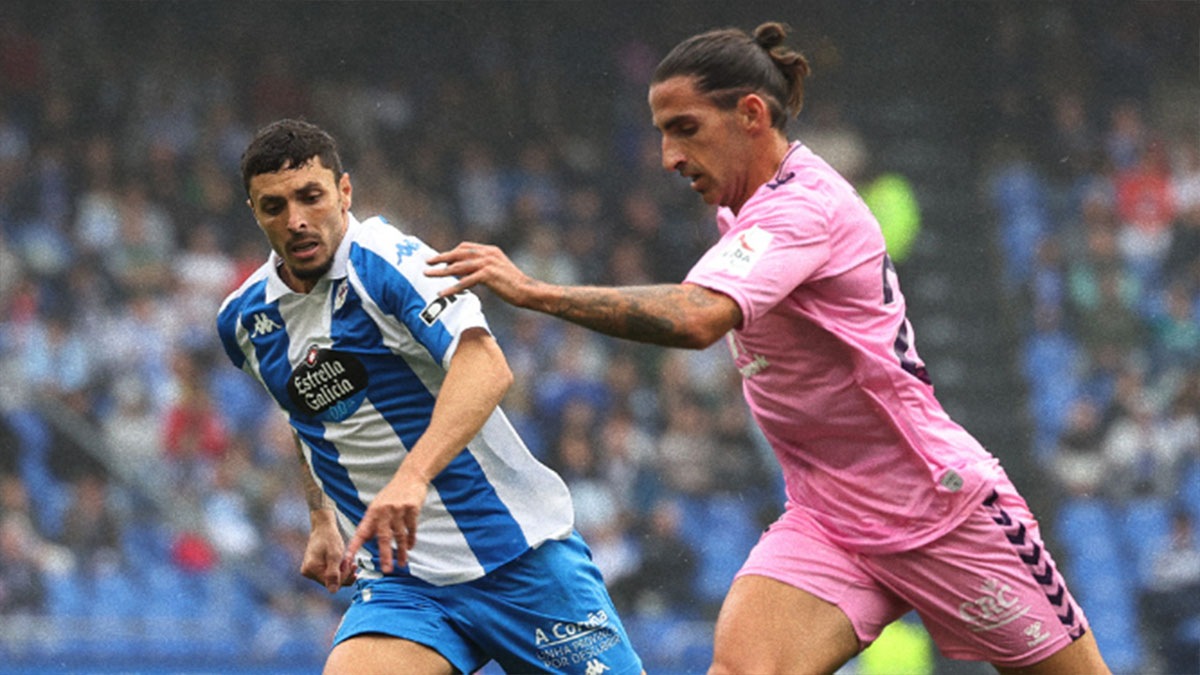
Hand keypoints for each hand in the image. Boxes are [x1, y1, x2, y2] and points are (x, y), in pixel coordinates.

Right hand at [300, 514, 356, 592]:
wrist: (323, 528)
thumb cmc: (329, 538)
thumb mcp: (335, 555)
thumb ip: (333, 574)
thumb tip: (333, 592)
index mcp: (311, 569)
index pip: (330, 583)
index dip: (343, 576)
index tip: (349, 563)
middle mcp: (308, 572)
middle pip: (331, 582)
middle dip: (344, 573)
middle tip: (350, 561)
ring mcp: (310, 571)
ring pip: (331, 579)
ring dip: (343, 572)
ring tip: (350, 562)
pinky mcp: (315, 568)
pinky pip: (329, 575)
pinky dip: (339, 571)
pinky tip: (347, 565)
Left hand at [342, 465, 428, 573]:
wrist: (410, 476)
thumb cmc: (392, 494)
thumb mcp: (377, 506)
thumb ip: (372, 523)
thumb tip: (364, 541)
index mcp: (372, 513)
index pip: (361, 533)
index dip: (354, 548)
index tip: (347, 561)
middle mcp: (384, 512)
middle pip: (384, 538)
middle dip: (385, 556)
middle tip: (386, 571)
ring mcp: (398, 510)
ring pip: (400, 536)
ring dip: (401, 552)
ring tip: (402, 564)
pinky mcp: (412, 509)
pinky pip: (411, 529)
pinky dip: (411, 539)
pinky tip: (410, 548)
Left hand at [425, 242, 540, 307]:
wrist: (528, 291)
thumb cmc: (514, 285)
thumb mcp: (499, 270)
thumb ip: (484, 267)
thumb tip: (468, 272)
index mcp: (490, 250)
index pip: (465, 247)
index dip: (451, 253)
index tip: (440, 260)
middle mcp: (488, 254)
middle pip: (458, 253)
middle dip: (441, 258)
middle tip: (427, 263)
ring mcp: (487, 263)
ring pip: (458, 266)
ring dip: (440, 271)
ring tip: (427, 275)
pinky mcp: (487, 275)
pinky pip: (464, 281)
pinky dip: (451, 287)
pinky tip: (442, 293)